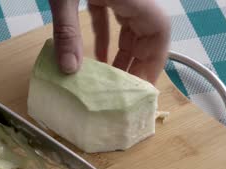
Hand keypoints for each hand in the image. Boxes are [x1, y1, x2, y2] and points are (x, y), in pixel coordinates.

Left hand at [48, 0, 170, 83]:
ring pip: (131, 27)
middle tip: (126, 93)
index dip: (155, 61)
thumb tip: (69, 69)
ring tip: (112, 83)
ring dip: (123, 54)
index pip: (158, 30)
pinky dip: (105, 39)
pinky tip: (96, 59)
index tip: (142, 88)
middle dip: (139, 64)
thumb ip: (67, 31)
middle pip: (147, 33)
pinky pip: (111, 18)